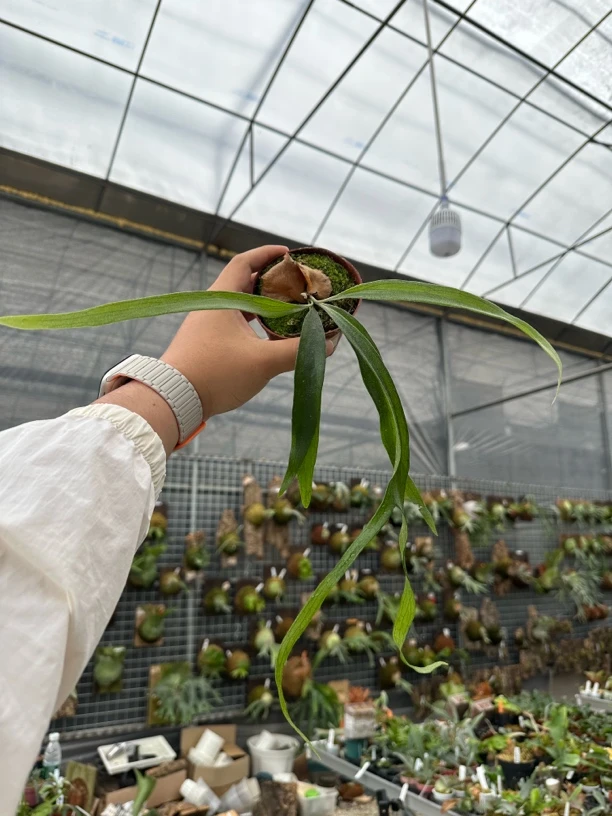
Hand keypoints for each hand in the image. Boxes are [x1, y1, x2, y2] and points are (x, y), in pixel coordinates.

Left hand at [161, 245, 335, 419]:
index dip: (267, 254)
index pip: (244, 262)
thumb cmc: (214, 374)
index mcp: (222, 298)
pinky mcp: (205, 344)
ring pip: (240, 306)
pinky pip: (234, 324)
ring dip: (264, 307)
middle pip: (245, 283)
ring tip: (289, 312)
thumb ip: (298, 351)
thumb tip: (328, 344)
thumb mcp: (263, 362)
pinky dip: (253, 324)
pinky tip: (268, 338)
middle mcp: (212, 307)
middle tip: (297, 286)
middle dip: (272, 283)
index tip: (289, 254)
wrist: (172, 401)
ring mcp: (206, 326)